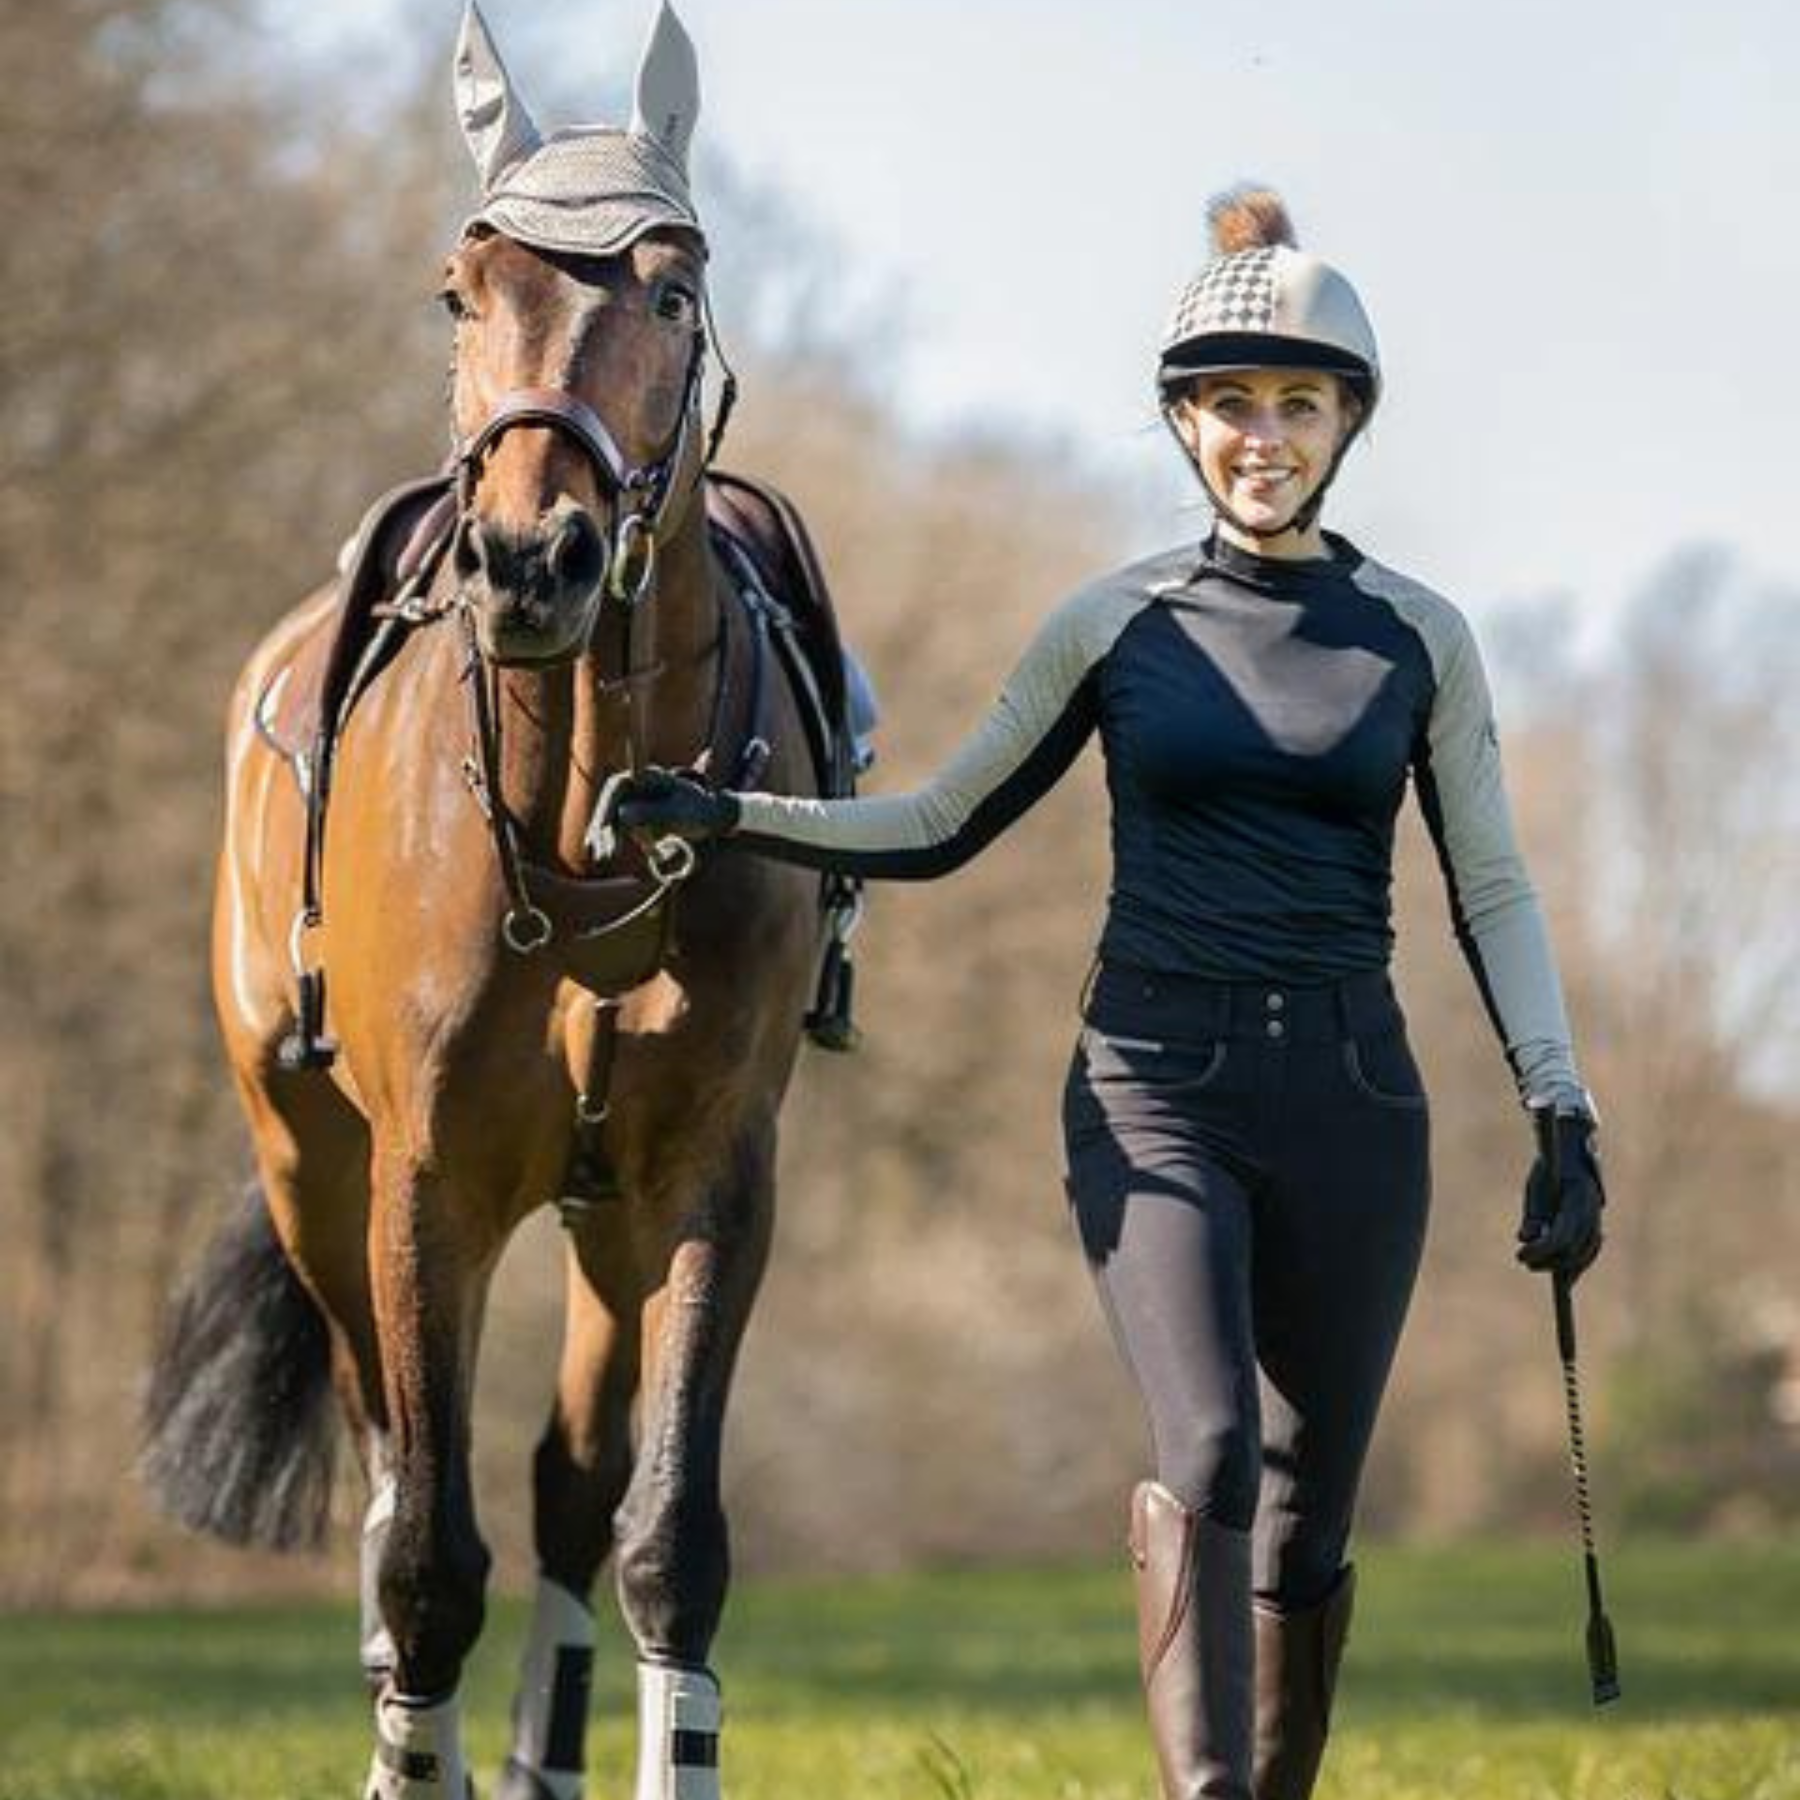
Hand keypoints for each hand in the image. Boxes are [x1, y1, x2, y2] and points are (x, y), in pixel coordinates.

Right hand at [611, 767, 740, 841]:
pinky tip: (607, 853)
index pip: (618, 787)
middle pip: (611, 804)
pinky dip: (616, 841)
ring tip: (605, 858)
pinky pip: (620, 828)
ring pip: (612, 818)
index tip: (602, 827)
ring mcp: (633, 800)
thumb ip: (654, 812)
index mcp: (647, 776)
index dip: (607, 807)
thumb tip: (623, 815)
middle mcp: (636, 786)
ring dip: (607, 838)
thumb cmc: (698, 809)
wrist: (709, 816)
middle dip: (604, 828)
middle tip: (606, 853)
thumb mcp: (680, 812)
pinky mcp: (635, 816)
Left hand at [1517, 1104, 1604, 1281]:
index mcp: (1579, 1200)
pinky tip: (1565, 1279)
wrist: (1574, 1155)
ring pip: (1584, 1254)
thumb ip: (1533, 1213)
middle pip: (1572, 1249)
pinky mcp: (1596, 1227)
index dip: (1541, 1250)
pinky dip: (1576, 1264)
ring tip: (1536, 1266)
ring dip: (1562, 1266)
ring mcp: (1598, 1221)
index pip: (1561, 1235)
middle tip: (1524, 1261)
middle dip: (1548, 1260)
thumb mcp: (1536, 1185)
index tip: (1520, 1255)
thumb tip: (1524, 1238)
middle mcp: (1593, 1214)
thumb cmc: (1551, 1169)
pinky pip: (1588, 1251)